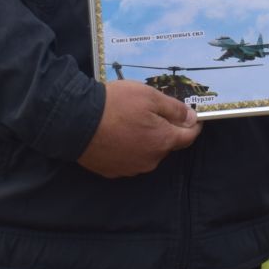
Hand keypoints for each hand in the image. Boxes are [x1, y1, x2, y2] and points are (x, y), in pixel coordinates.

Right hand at [76, 81, 201, 177]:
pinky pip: (129, 158)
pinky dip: (129, 147)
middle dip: (165, 130)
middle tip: (154, 112)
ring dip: (145, 140)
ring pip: (147, 153)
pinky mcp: (112, 171)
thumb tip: (192, 119)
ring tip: (132, 121)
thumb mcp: (150, 97)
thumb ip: (174, 110)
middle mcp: (150, 160)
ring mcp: (130, 168)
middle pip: (166, 145)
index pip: (188, 137)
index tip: (193, 116)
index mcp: (162, 142)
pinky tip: (118, 134)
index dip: (193, 125)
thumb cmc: (116, 105)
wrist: (76, 121)